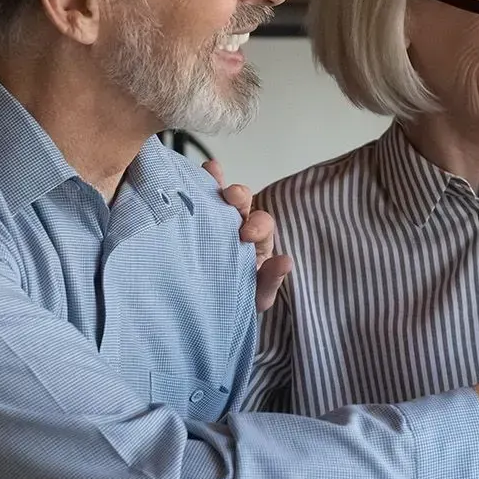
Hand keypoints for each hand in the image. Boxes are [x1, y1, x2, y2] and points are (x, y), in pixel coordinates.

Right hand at [204, 159, 292, 310]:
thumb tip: (286, 260)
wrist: (207, 308)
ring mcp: (214, 222)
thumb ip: (271, 280)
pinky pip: (196, 199)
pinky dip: (199, 182)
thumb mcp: (257, 295)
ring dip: (217, 183)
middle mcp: (238, 227)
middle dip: (240, 197)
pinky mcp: (192, 222)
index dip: (257, 226)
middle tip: (231, 197)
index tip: (245, 235)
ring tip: (211, 171)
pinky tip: (197, 170)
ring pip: (219, 197)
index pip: (262, 225)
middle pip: (244, 204)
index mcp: (258, 243)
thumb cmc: (239, 298)